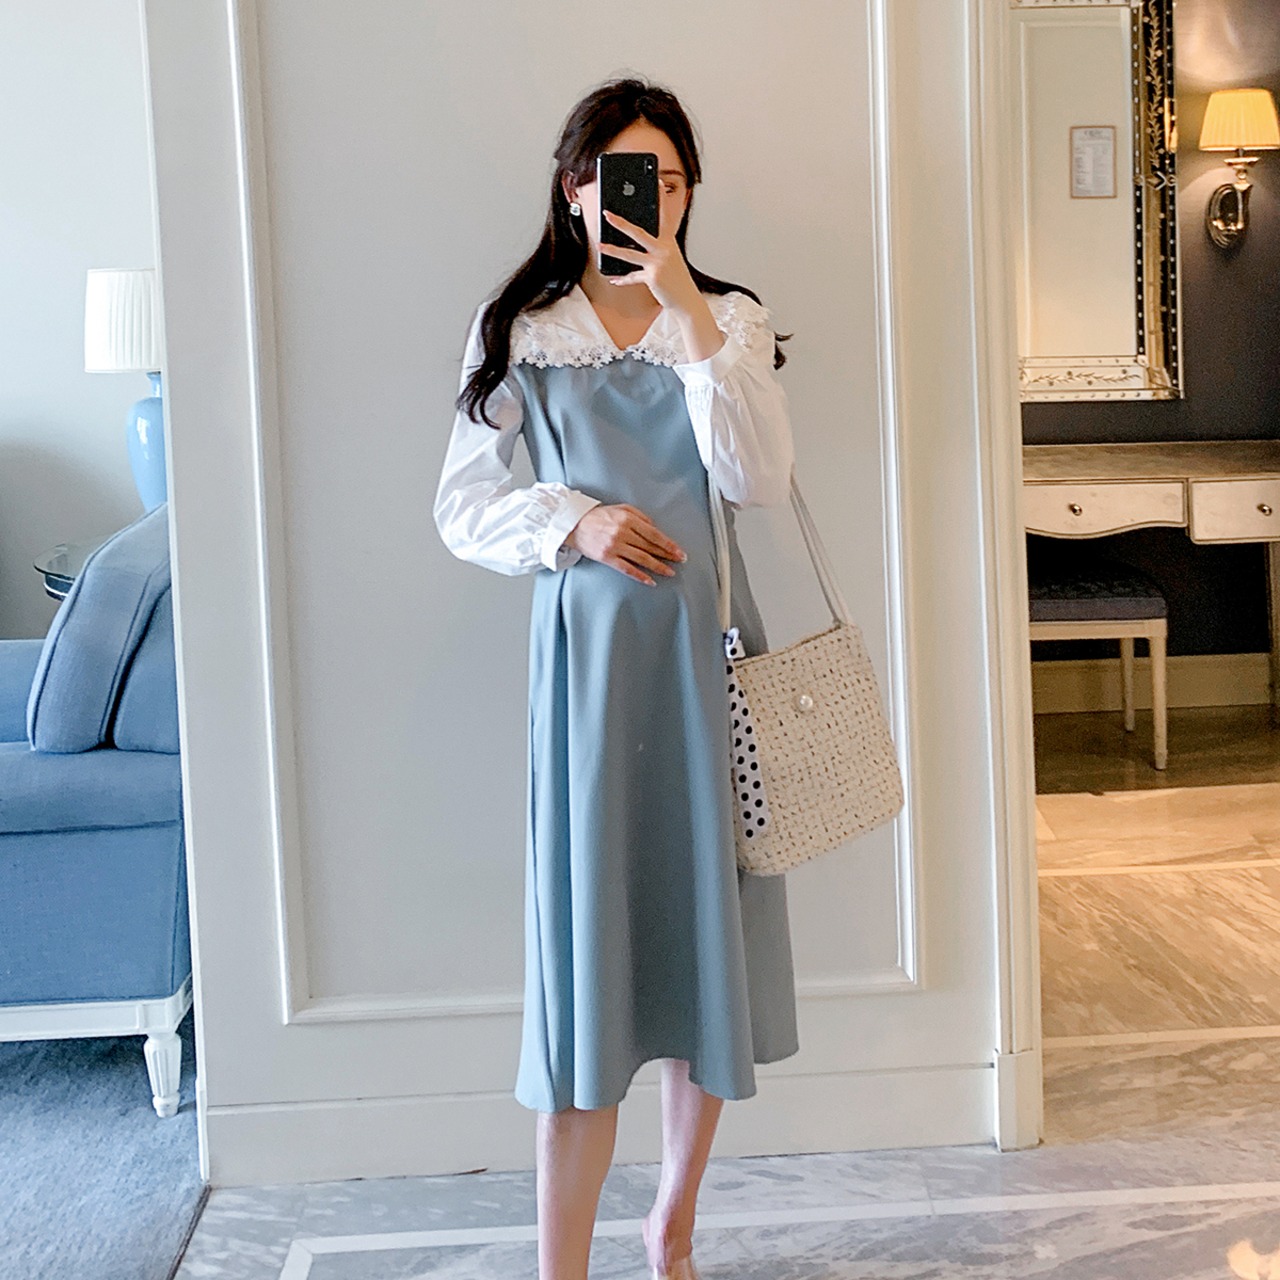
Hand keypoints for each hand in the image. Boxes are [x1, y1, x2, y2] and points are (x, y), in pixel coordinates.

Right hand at [564, 504, 685, 585]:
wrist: (575, 525)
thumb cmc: (600, 516)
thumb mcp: (622, 509)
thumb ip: (640, 517)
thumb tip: (655, 529)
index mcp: (628, 519)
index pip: (653, 534)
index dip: (668, 544)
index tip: (678, 551)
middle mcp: (622, 533)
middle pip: (650, 547)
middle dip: (667, 555)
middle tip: (679, 561)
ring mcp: (614, 547)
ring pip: (641, 559)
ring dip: (658, 566)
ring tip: (669, 572)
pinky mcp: (607, 558)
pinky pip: (627, 569)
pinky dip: (640, 576)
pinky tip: (650, 580)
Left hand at [600, 202, 699, 312]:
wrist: (686, 300)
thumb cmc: (676, 279)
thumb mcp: (670, 259)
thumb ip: (656, 248)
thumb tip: (635, 242)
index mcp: (670, 242)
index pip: (665, 215)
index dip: (661, 198)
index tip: (657, 181)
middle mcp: (664, 250)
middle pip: (639, 232)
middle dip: (621, 223)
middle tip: (607, 214)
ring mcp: (658, 263)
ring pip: (630, 254)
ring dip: (613, 250)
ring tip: (600, 245)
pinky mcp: (652, 277)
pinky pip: (633, 277)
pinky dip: (623, 279)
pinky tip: (614, 279)